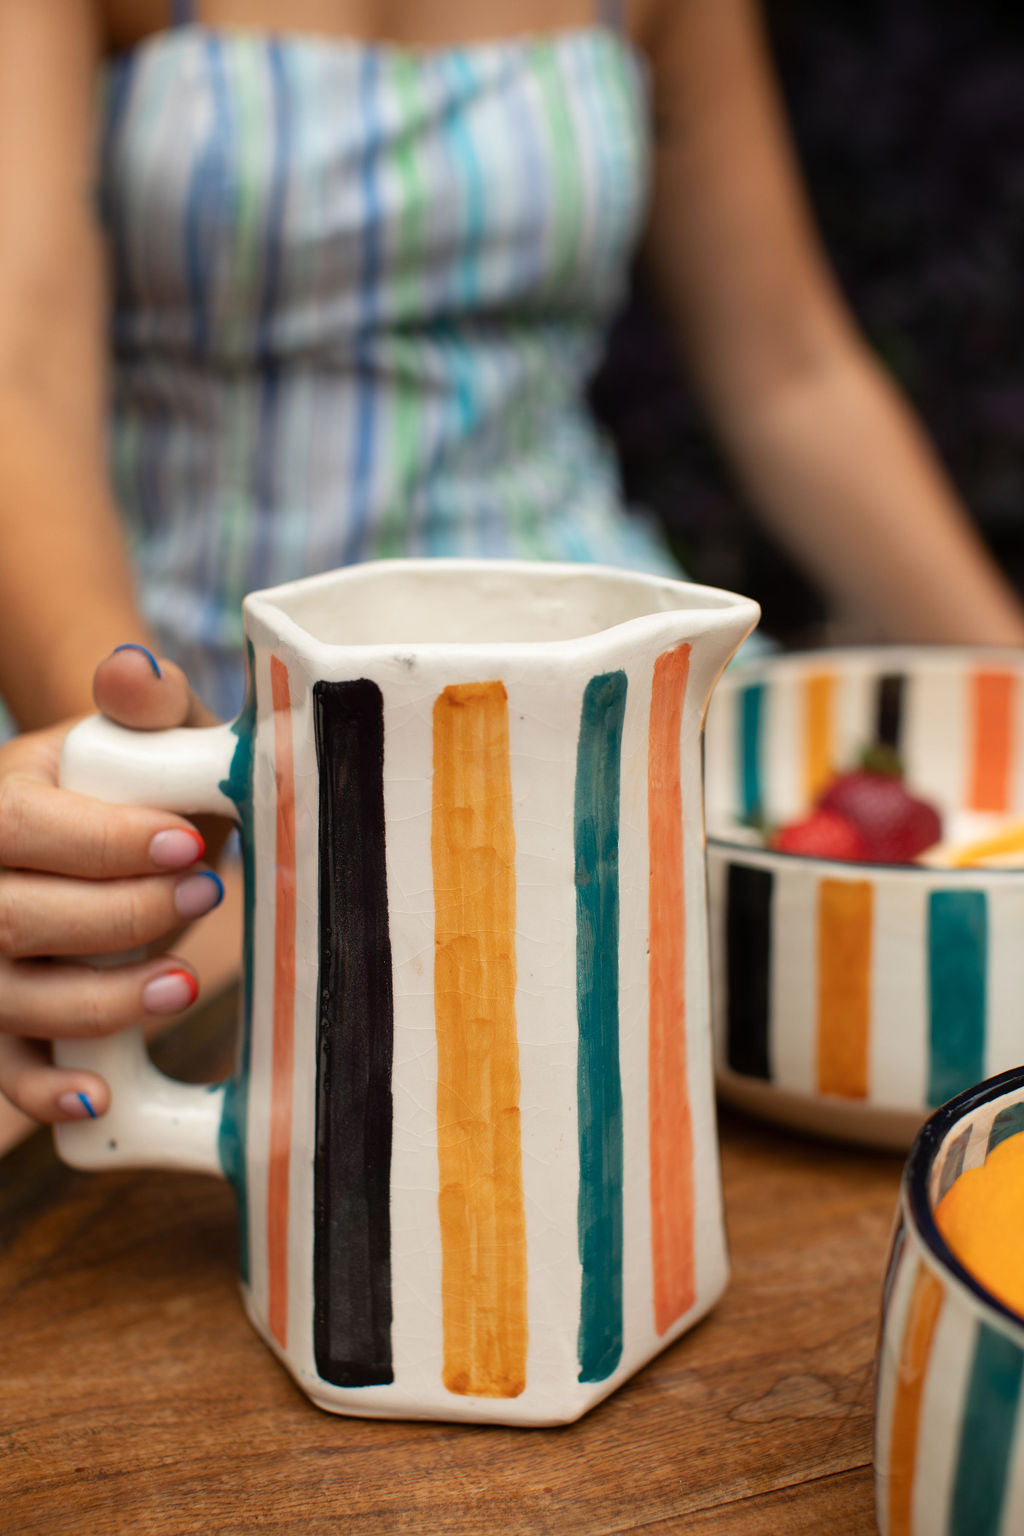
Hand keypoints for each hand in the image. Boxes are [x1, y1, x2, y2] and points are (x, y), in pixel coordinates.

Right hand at [0, 646, 226, 1125]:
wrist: (119, 826)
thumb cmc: (144, 779)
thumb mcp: (149, 733)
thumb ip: (144, 704)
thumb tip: (132, 671)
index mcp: (1, 800)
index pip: (21, 826)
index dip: (102, 843)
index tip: (186, 844)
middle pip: (10, 916)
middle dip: (117, 916)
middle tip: (209, 894)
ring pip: (11, 997)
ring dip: (100, 1003)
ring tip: (186, 984)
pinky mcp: (2, 1024)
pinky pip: (4, 1070)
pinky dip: (44, 1094)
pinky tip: (97, 1102)